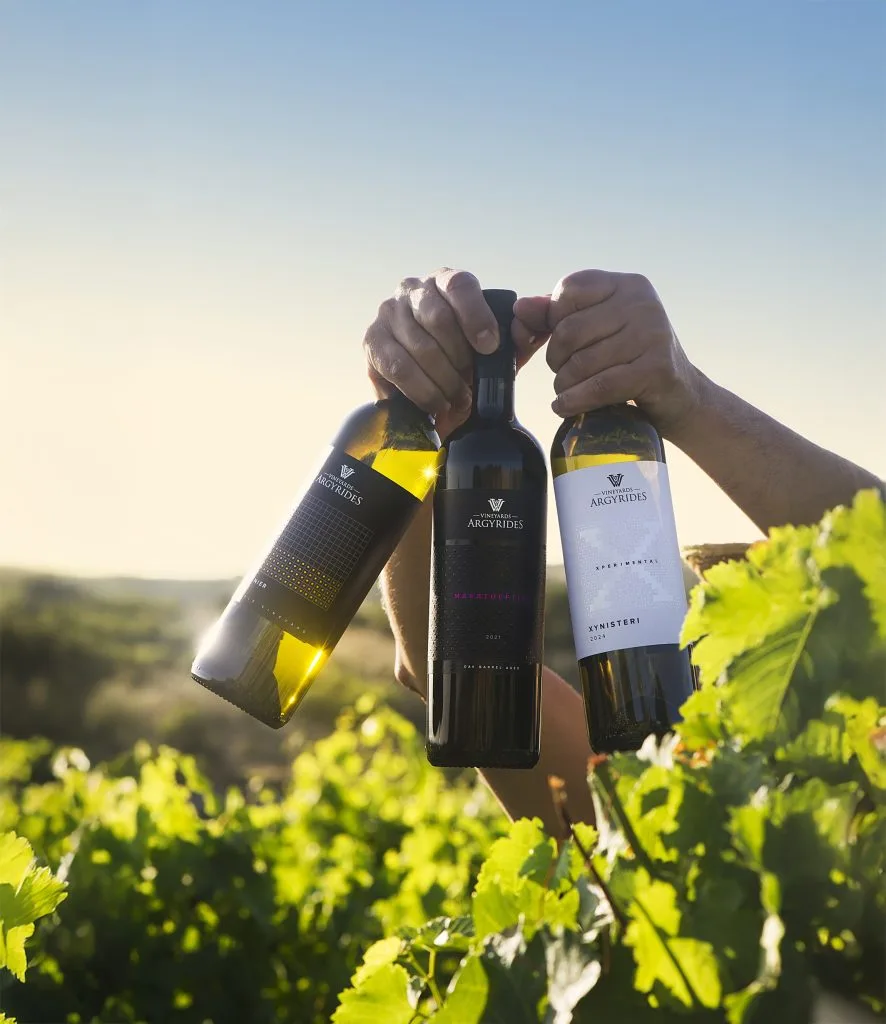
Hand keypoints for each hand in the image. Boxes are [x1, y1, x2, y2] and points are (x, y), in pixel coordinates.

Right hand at [364, 269, 545, 438]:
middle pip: (438, 318)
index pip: (460, 286)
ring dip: (444, 380)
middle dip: (460, 359)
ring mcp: (387, 313)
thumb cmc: (471, 366)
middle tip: (470, 382)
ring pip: (420, 347)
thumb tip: (538, 306)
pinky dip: (422, 390)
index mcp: (446, 282)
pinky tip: (435, 403)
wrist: (435, 400)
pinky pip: (398, 367)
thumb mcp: (505, 351)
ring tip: (457, 397)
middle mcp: (413, 289)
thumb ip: (527, 329)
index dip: (476, 316)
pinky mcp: (371, 342)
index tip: (490, 347)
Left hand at [513, 270, 702, 436]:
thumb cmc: (630, 360)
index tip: (559, 342)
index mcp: (627, 285)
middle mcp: (642, 302)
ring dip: (564, 385)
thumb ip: (556, 316)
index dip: (553, 319)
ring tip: (567, 392)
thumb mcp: (598, 330)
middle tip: (562, 374)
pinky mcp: (656, 369)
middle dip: (556, 359)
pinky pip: (599, 386)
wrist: (680, 396)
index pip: (570, 289)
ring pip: (581, 363)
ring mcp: (652, 334)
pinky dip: (576, 400)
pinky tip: (565, 406)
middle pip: (570, 330)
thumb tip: (520, 308)